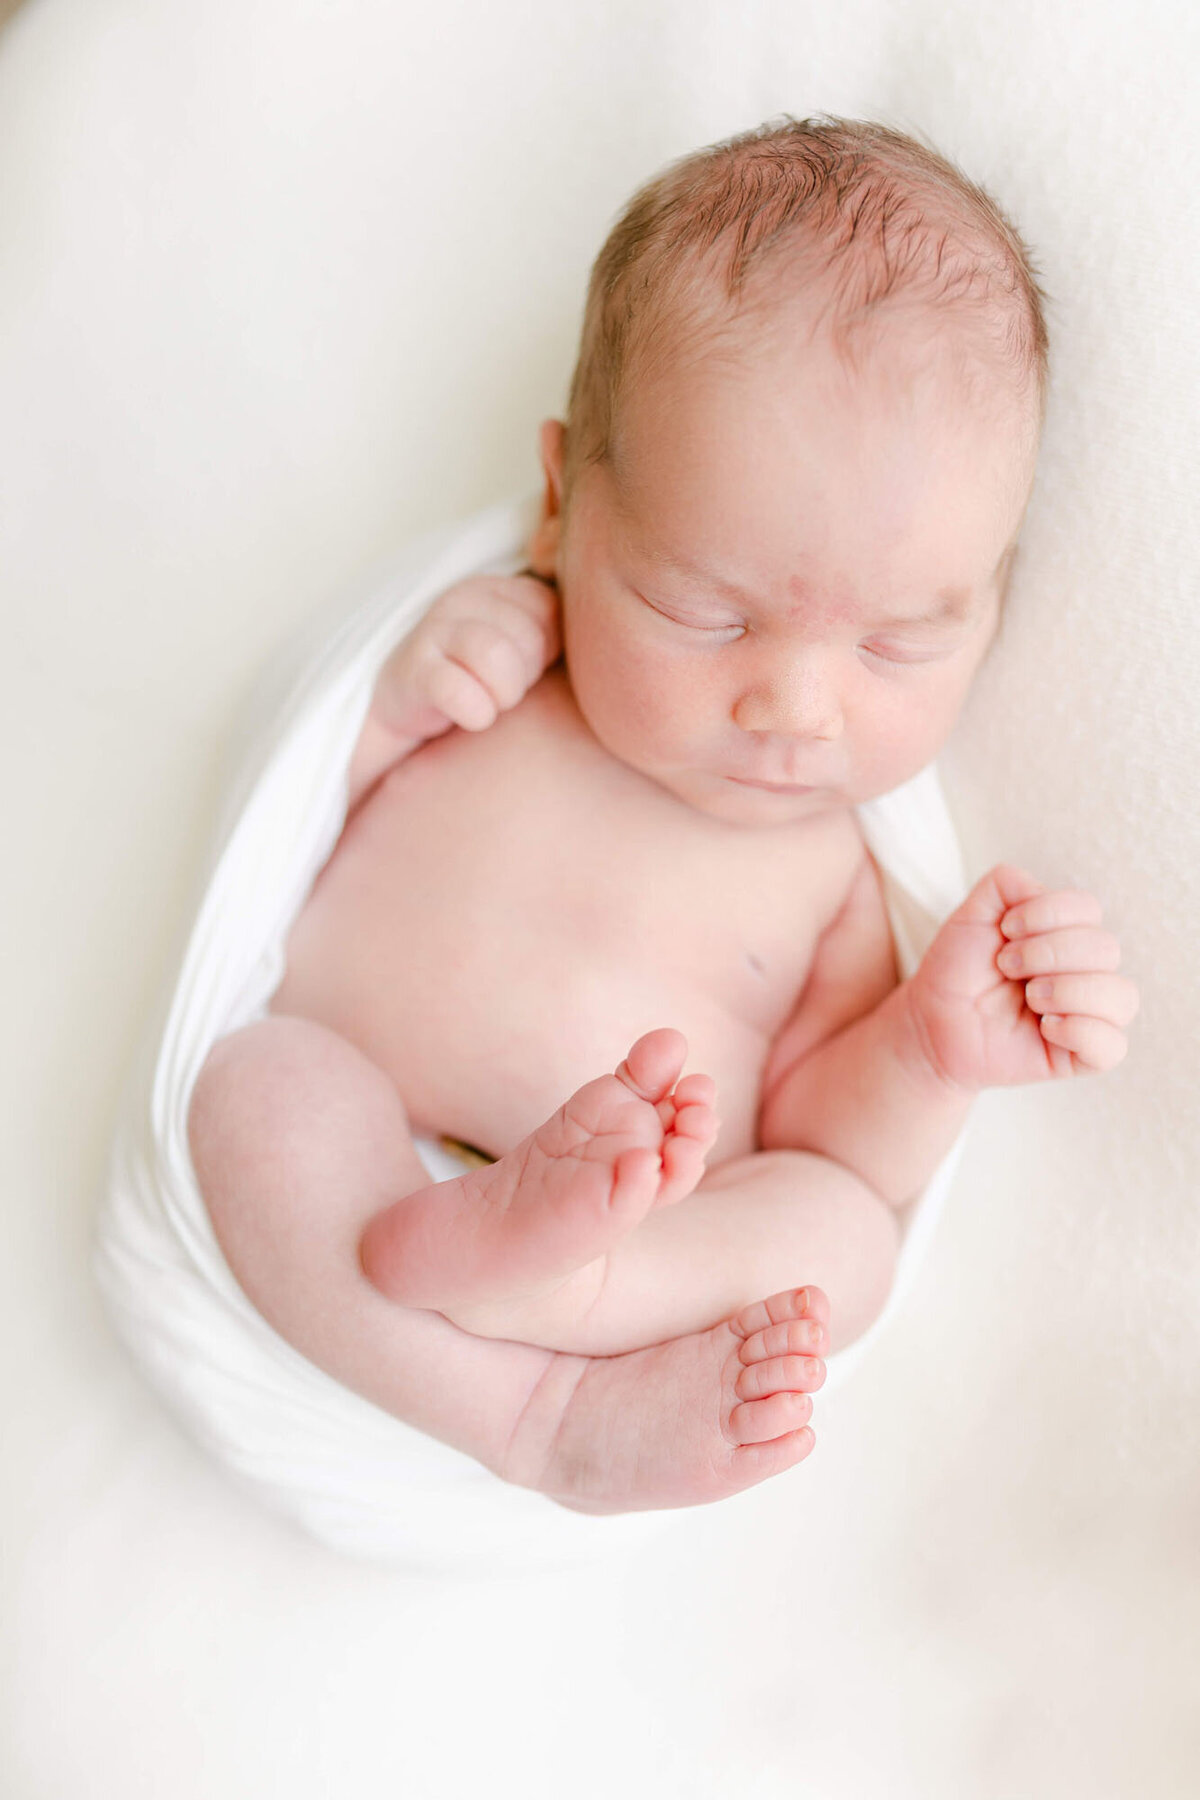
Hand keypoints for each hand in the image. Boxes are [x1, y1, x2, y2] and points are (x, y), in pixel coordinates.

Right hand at [374, 571, 560, 742]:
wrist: (409, 708)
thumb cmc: (478, 677)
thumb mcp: (521, 648)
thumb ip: (557, 631)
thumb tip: (603, 634)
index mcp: (499, 587)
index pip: (552, 611)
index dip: (547, 652)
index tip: (524, 667)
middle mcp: (464, 597)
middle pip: (528, 639)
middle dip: (525, 677)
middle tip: (502, 688)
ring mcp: (434, 629)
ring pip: (496, 658)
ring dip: (503, 695)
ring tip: (491, 702)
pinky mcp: (413, 668)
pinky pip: (459, 692)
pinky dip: (476, 714)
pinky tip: (470, 716)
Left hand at [906, 864, 1139, 1089]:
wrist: (933, 1022)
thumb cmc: (957, 970)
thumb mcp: (972, 915)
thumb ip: (1005, 883)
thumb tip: (1040, 888)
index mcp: (1066, 934)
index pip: (1088, 909)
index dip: (1046, 914)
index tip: (1005, 930)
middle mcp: (1086, 971)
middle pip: (1106, 949)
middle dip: (1048, 953)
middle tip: (1006, 967)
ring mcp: (1088, 1014)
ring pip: (1122, 996)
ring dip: (1067, 991)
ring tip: (1029, 998)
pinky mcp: (1081, 1056)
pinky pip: (1113, 1046)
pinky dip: (1080, 1031)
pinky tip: (1045, 1028)